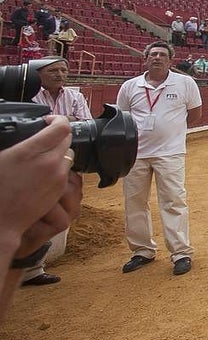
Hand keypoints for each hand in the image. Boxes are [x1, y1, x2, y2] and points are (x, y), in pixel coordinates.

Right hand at [0, 116, 72, 255]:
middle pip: (67, 139)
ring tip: (44, 156)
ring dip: (59, 152)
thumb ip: (18, 143)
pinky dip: (59, 167)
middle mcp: (49, 162)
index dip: (57, 119)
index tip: (49, 120)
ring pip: (69, 154)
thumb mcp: (1, 158)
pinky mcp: (60, 188)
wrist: (0, 220)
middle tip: (45, 137)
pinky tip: (45, 171)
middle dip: (58, 135)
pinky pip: (66, 171)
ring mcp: (57, 176)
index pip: (61, 126)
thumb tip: (29, 138)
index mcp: (30, 151)